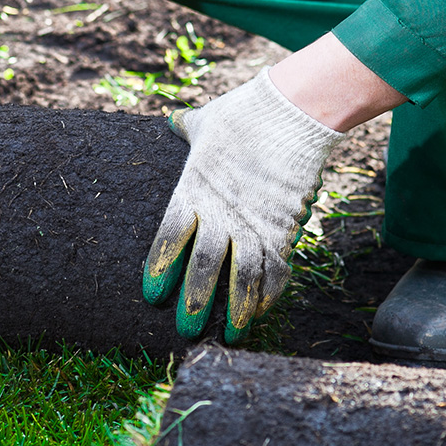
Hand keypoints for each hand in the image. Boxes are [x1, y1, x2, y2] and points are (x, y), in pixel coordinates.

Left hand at [143, 68, 344, 342]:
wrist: (293, 109)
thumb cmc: (244, 112)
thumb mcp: (205, 121)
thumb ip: (186, 130)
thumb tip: (171, 121)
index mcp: (193, 190)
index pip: (170, 237)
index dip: (160, 268)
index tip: (152, 294)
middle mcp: (221, 213)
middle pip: (203, 266)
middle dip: (194, 302)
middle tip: (185, 329)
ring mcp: (254, 222)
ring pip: (242, 277)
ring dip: (235, 310)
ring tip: (229, 336)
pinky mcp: (284, 226)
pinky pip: (276, 268)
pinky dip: (270, 293)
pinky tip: (261, 311)